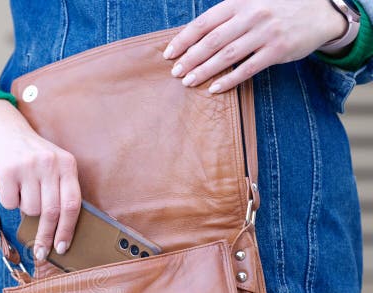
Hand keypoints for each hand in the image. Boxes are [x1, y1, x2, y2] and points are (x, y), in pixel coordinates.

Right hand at [0, 99, 80, 261]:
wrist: (5, 130)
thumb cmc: (33, 156)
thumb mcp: (54, 165)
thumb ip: (60, 190)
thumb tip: (60, 232)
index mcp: (67, 164)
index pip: (72, 204)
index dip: (68, 230)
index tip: (62, 248)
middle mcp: (50, 164)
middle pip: (51, 212)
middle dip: (46, 236)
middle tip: (41, 252)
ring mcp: (28, 166)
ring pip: (30, 209)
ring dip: (26, 209)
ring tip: (23, 192)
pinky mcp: (7, 171)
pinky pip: (10, 203)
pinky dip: (10, 202)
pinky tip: (10, 186)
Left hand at [163, 0, 348, 92]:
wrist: (321, 11)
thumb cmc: (278, 8)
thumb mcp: (252, 2)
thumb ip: (227, 15)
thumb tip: (194, 36)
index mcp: (239, 2)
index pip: (203, 23)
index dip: (183, 40)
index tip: (168, 54)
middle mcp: (251, 15)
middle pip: (212, 41)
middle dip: (190, 58)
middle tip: (175, 72)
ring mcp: (265, 33)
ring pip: (226, 56)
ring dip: (204, 71)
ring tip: (188, 81)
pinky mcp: (277, 50)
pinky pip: (247, 68)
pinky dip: (228, 80)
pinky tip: (214, 88)